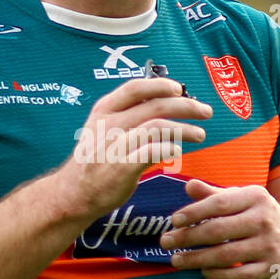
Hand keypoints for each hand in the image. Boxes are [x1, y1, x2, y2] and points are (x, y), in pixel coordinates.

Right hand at [56, 77, 211, 221]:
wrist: (73, 193)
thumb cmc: (94, 161)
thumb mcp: (102, 129)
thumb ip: (128, 116)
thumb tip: (163, 103)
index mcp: (105, 110)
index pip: (135, 88)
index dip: (160, 85)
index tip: (179, 88)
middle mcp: (109, 124)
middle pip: (155, 106)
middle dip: (186, 106)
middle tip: (205, 111)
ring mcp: (114, 145)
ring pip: (158, 127)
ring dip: (184, 129)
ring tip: (200, 134)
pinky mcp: (121, 167)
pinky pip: (152, 152)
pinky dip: (169, 148)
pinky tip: (178, 151)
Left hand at [160, 179, 279, 278]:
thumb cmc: (260, 218)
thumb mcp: (243, 200)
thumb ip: (214, 195)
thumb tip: (188, 186)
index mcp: (255, 197)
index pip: (219, 203)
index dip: (194, 212)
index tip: (173, 220)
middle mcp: (264, 220)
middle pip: (219, 230)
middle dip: (188, 237)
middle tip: (165, 242)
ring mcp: (269, 246)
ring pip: (226, 255)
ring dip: (197, 259)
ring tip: (176, 260)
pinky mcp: (271, 269)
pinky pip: (239, 275)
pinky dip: (219, 275)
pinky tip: (203, 272)